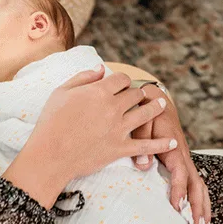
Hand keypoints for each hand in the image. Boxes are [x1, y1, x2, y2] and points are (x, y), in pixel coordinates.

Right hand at [3, 67, 175, 208]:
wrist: (50, 155)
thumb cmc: (51, 122)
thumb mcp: (61, 92)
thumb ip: (83, 77)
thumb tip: (101, 68)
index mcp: (99, 91)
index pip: (121, 79)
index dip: (124, 80)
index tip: (123, 84)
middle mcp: (113, 107)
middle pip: (135, 95)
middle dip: (138, 93)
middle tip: (140, 95)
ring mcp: (119, 128)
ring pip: (146, 114)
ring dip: (155, 107)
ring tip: (163, 105)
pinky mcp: (121, 148)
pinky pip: (147, 145)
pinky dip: (162, 143)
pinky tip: (172, 140)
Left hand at [131, 88, 211, 223]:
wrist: (156, 98)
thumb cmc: (148, 109)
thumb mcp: (143, 120)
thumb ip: (142, 142)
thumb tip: (143, 166)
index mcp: (174, 147)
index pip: (180, 172)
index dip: (179, 189)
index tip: (177, 206)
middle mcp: (183, 155)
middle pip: (196, 184)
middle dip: (199, 206)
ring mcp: (185, 159)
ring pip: (199, 185)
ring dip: (203, 206)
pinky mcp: (182, 162)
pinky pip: (194, 182)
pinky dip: (200, 199)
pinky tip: (199, 213)